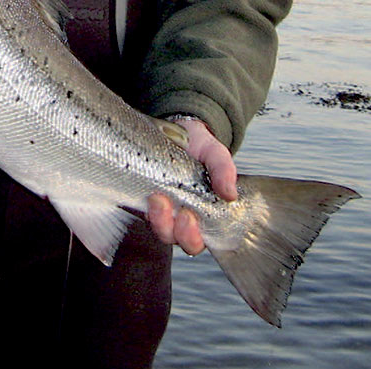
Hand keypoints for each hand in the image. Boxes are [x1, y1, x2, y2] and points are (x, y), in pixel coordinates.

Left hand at [146, 118, 236, 255]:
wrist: (179, 130)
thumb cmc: (200, 148)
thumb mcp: (215, 154)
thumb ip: (224, 171)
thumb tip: (230, 195)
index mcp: (201, 216)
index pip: (196, 241)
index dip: (191, 237)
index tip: (188, 217)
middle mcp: (179, 218)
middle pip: (174, 238)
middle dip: (171, 229)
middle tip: (170, 206)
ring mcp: (160, 209)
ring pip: (156, 227)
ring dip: (156, 217)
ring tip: (157, 197)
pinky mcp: (143, 197)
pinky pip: (140, 209)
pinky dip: (143, 204)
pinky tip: (147, 192)